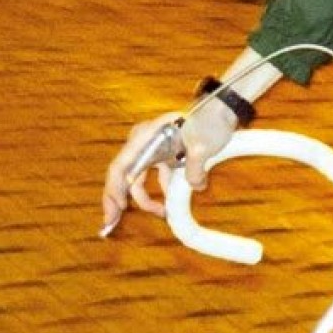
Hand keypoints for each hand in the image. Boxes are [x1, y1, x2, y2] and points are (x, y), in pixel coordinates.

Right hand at [100, 49, 282, 235]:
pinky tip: (164, 206)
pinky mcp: (164, 154)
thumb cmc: (210, 120)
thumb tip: (196, 187)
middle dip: (116, 199)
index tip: (118, 209)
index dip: (115, 189)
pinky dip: (157, 191)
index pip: (120, 166)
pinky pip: (154, 176)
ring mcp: (153, 148)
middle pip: (123, 174)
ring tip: (153, 215)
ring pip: (137, 178)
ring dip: (143, 199)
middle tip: (109, 223)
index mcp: (146, 137)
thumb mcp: (203, 146)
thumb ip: (195, 169)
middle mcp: (144, 142)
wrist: (222, 109)